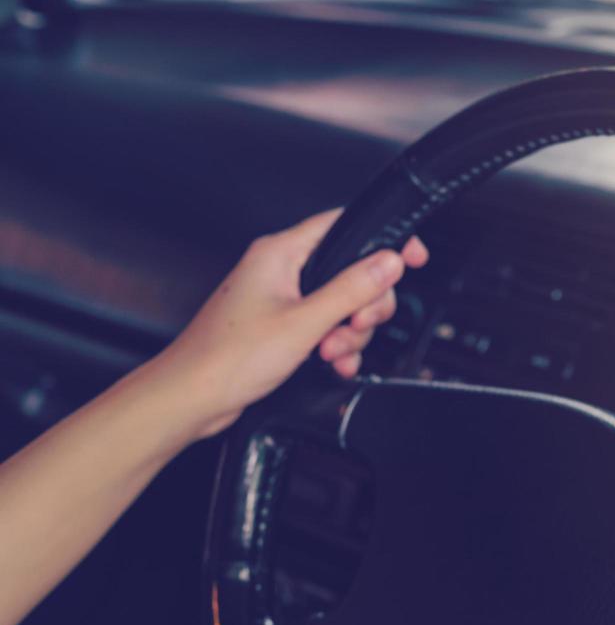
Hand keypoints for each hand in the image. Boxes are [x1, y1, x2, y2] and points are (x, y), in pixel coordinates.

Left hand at [150, 209, 428, 438]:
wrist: (192, 398)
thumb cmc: (227, 358)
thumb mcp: (305, 323)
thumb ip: (351, 289)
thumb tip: (388, 262)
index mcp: (280, 253)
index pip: (344, 225)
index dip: (382, 240)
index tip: (411, 256)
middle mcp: (280, 271)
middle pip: (351, 272)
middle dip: (363, 307)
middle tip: (354, 327)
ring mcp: (281, 300)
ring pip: (342, 306)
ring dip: (348, 333)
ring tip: (331, 353)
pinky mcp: (282, 327)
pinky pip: (326, 328)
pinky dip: (336, 346)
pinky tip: (332, 364)